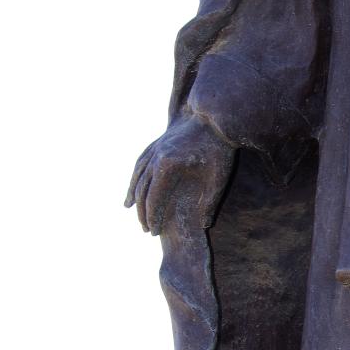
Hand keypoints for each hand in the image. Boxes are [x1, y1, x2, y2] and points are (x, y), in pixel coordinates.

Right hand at [125, 115, 234, 235]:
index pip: (154, 197)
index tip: (154, 232)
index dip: (153, 216)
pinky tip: (135, 182)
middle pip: (142, 189)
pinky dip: (136, 174)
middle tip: (145, 229)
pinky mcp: (160, 141)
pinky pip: (142, 160)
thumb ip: (210, 202)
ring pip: (138, 174)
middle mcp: (156, 156)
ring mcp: (156, 147)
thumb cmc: (220, 149)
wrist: (217, 117)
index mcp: (168, 165)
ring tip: (128, 208)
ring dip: (133, 193)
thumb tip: (203, 226)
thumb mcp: (218, 179)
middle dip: (142, 210)